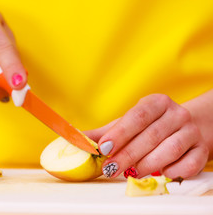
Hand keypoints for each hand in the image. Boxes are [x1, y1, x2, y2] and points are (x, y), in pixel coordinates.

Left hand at [85, 94, 208, 178]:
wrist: (189, 127)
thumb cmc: (151, 126)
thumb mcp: (129, 123)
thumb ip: (104, 132)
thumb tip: (76, 139)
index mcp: (157, 103)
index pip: (137, 116)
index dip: (120, 133)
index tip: (104, 147)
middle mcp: (176, 114)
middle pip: (151, 136)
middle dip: (127, 155)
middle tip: (110, 169)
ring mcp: (192, 131)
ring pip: (169, 150)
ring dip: (147, 165)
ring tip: (130, 173)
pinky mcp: (202, 150)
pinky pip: (188, 164)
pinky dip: (172, 171)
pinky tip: (159, 173)